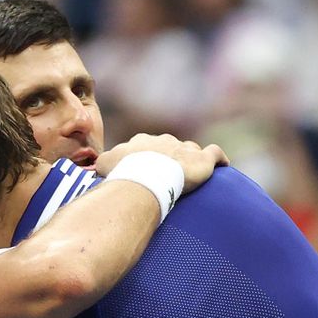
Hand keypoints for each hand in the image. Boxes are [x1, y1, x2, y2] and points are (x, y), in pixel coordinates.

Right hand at [96, 133, 228, 193]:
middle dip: (170, 158)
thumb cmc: (124, 172)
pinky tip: (223, 166)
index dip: (147, 158)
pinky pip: (215, 154)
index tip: (146, 171)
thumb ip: (103, 164)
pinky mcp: (202, 160)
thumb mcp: (106, 165)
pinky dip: (219, 159)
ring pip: (191, 149)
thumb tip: (94, 168)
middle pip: (170, 146)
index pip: (147, 146)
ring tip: (192, 173)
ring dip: (191, 159)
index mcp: (143, 141)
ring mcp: (184, 149)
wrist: (145, 176)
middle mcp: (164, 140)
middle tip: (168, 177)